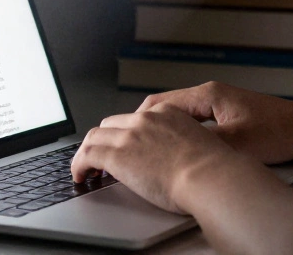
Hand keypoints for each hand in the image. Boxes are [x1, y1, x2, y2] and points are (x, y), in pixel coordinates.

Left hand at [69, 104, 239, 213]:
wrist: (209, 177)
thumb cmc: (213, 171)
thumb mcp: (201, 146)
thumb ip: (183, 144)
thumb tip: (175, 158)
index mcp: (167, 114)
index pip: (136, 118)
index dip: (125, 133)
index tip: (122, 145)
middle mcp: (146, 120)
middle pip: (112, 124)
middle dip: (104, 140)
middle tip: (101, 158)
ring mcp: (130, 135)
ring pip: (95, 136)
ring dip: (87, 152)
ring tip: (85, 169)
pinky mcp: (118, 155)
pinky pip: (87, 155)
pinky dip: (79, 165)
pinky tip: (80, 176)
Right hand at [136, 81, 292, 164]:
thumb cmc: (279, 132)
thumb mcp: (237, 143)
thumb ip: (203, 145)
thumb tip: (174, 152)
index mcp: (208, 95)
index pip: (160, 103)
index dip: (138, 120)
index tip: (123, 134)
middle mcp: (210, 94)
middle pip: (165, 106)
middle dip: (145, 123)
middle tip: (128, 142)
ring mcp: (219, 102)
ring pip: (178, 113)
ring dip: (162, 127)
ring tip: (147, 147)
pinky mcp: (228, 113)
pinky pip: (192, 120)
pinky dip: (179, 131)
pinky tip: (178, 147)